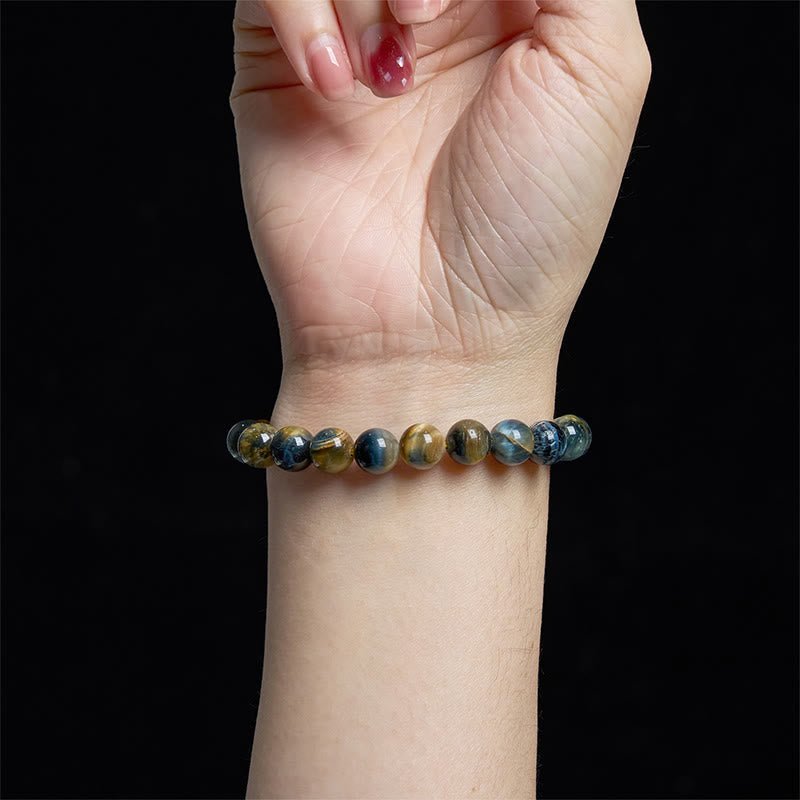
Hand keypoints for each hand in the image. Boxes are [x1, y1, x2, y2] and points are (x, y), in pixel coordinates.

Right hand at [231, 0, 648, 411]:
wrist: (435, 333)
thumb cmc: (529, 222)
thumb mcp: (600, 65)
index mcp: (517, 5)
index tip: (487, 5)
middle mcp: (433, 11)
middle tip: (428, 21)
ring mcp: (354, 37)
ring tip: (392, 73)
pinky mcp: (280, 70)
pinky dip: (303, 11)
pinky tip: (339, 87)